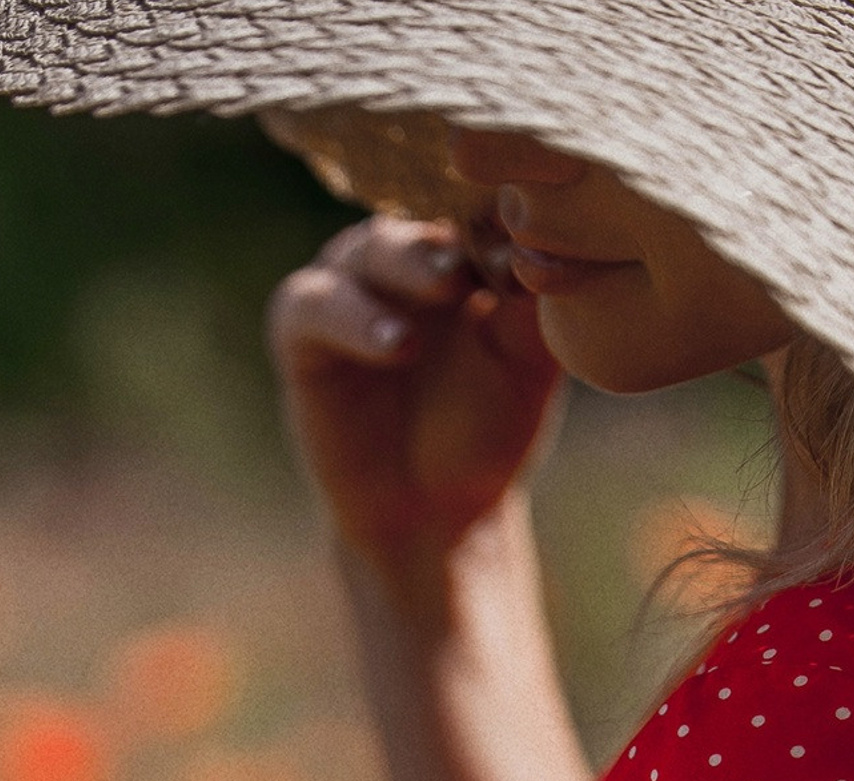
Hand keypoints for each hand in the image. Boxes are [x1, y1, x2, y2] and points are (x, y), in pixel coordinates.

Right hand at [268, 214, 563, 560]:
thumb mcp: (527, 366)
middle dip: (460, 224)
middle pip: (424, 210)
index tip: (547, 218)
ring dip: (411, 264)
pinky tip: (397, 345)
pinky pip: (317, 305)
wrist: (431, 511)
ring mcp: (349, 282)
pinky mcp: (301, 326)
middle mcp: (402, 250)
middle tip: (494, 241)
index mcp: (462, 242)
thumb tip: (552, 238)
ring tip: (450, 287)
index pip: (480, 197)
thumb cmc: (487, 429)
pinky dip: (354, 319)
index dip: (509, 202)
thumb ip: (536, 303)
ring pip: (372, 249)